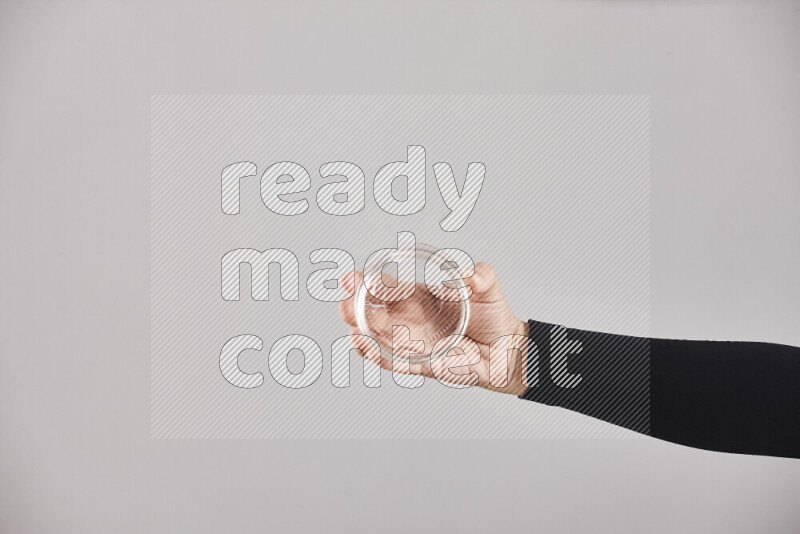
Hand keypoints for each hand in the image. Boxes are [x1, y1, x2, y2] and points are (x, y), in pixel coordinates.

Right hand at [338, 262, 529, 395]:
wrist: (508, 349)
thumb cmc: (492, 316)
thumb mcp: (487, 288)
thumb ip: (481, 276)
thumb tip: (471, 273)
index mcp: (418, 297)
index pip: (385, 289)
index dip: (366, 283)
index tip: (350, 279)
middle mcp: (410, 320)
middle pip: (374, 314)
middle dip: (355, 309)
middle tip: (344, 305)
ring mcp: (414, 344)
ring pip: (380, 340)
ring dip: (364, 335)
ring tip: (353, 329)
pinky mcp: (425, 365)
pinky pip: (398, 364)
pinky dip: (382, 358)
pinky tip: (367, 350)